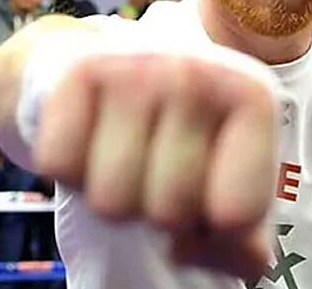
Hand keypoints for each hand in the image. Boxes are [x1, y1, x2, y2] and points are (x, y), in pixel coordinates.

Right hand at [32, 54, 276, 278]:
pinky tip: (92, 136)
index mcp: (251, 96)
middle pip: (169, 211)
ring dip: (113, 196)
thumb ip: (242, 235)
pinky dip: (71, 169)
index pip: (237, 215)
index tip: (210, 198)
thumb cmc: (181, 128)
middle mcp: (197, 72)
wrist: (115, 59)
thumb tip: (207, 253)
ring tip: (127, 155)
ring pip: (111, 202)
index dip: (217, 229)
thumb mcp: (227, 173)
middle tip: (158, 172)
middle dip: (159, 211)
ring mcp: (136, 67)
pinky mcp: (81, 70)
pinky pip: (60, 167)